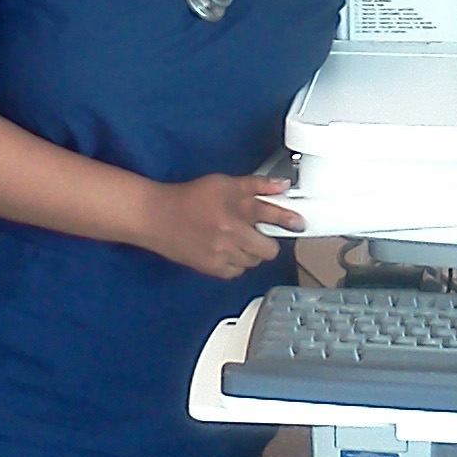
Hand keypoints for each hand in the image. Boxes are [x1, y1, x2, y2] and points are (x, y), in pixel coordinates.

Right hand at [142, 175, 298, 278]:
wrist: (157, 217)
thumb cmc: (189, 198)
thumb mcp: (223, 184)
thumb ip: (255, 185)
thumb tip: (282, 185)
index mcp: (235, 209)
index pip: (270, 215)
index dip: (288, 220)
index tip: (299, 224)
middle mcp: (231, 233)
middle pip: (267, 249)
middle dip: (266, 242)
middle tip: (255, 233)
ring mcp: (221, 254)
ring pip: (253, 262)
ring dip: (250, 253)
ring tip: (235, 239)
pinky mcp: (211, 268)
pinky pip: (236, 272)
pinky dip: (235, 264)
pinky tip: (225, 250)